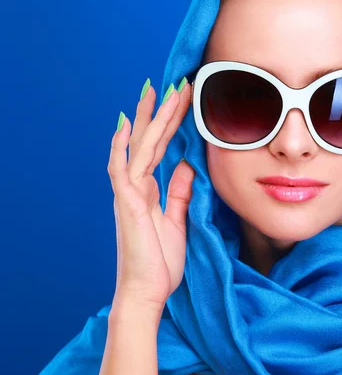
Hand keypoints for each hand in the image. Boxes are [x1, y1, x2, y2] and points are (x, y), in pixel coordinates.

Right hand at [107, 80, 193, 311]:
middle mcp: (136, 186)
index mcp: (149, 190)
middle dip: (163, 112)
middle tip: (175, 83)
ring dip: (151, 119)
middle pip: (151, 141)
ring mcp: (129, 193)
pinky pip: (122, 169)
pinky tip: (127, 124)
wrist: (147, 291)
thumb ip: (179, 192)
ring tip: (161, 90)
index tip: (182, 101)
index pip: (162, 149)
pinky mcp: (126, 203)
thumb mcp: (177, 220)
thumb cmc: (160, 261)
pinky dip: (123, 146)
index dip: (172, 124)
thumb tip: (187, 166)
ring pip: (140, 147)